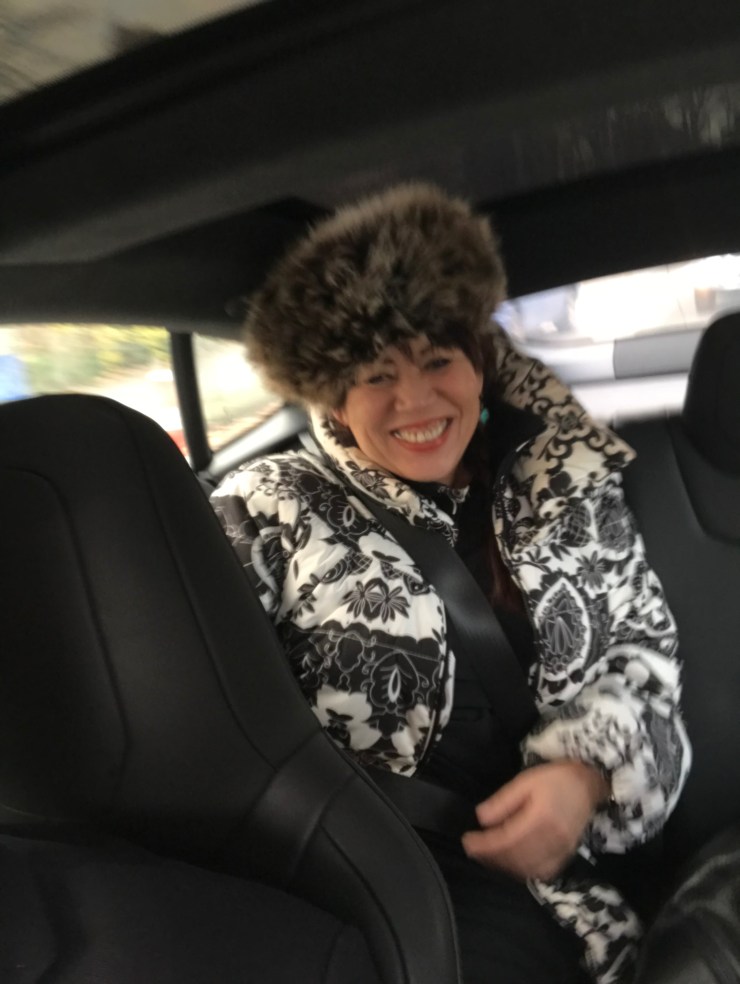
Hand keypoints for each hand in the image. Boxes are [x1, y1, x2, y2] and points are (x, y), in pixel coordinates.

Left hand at [461, 760, 609, 880]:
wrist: (588, 784)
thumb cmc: (555, 778)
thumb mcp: (525, 781)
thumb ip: (503, 801)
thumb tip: (481, 819)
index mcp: (541, 818)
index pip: (506, 839)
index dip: (484, 844)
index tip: (466, 841)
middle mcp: (552, 839)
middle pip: (515, 858)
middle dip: (490, 857)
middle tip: (472, 849)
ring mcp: (561, 851)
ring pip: (527, 869)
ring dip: (503, 866)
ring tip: (486, 856)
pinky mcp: (566, 856)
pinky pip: (542, 872)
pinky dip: (523, 872)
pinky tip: (511, 864)